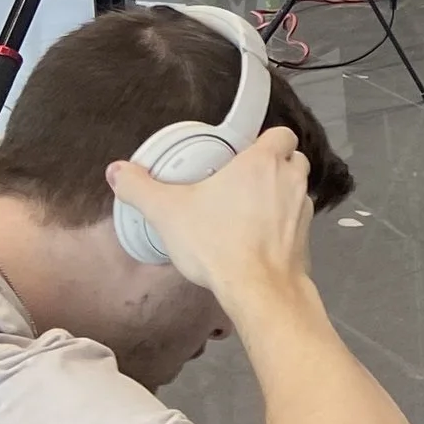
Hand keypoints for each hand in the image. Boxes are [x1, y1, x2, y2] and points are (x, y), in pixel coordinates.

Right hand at [107, 127, 314, 309]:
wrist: (259, 289)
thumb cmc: (218, 243)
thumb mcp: (168, 212)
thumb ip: (140, 188)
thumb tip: (117, 171)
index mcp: (263, 162)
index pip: (282, 133)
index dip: (266, 140)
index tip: (243, 153)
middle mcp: (291, 180)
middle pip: (292, 159)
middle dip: (273, 166)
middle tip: (242, 181)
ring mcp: (304, 209)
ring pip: (297, 190)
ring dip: (279, 195)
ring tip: (248, 211)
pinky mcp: (306, 238)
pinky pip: (297, 221)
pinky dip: (283, 225)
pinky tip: (258, 239)